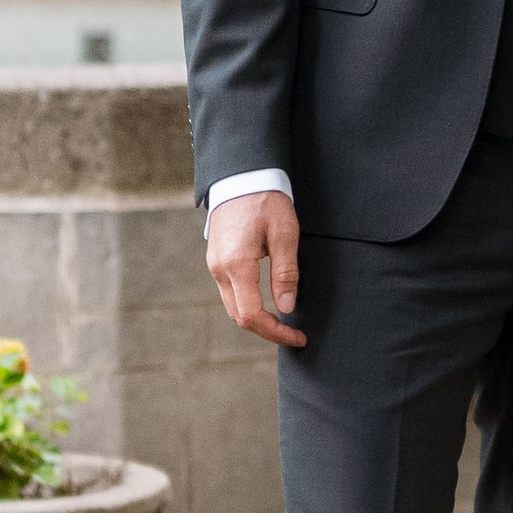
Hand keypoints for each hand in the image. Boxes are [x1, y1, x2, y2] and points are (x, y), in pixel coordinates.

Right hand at [207, 189, 304, 346]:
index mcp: (236, 265)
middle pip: (240, 317)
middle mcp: (219, 269)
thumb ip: (285, 272)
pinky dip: (248, 303)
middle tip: (294, 333)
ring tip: (283, 319)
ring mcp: (214, 265)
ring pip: (233, 306)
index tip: (297, 337)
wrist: (241, 175)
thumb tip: (287, 307)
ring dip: (256, 318)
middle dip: (267, 330)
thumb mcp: (284, 233)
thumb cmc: (265, 199)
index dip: (275, 332)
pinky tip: (267, 300)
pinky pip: (230, 292)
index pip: (252, 315)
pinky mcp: (216, 259)